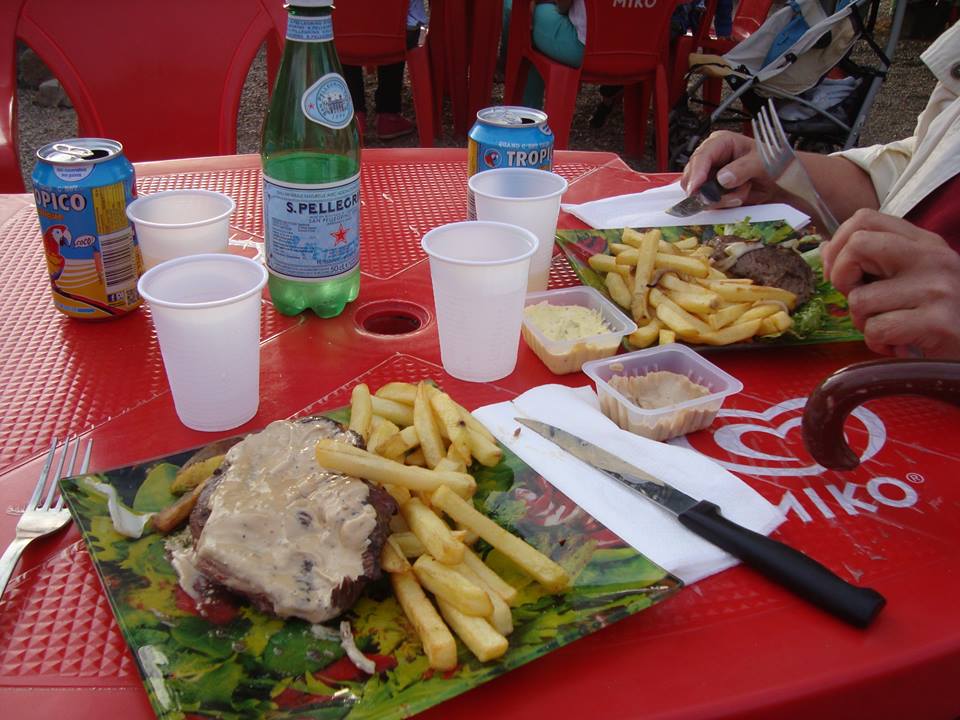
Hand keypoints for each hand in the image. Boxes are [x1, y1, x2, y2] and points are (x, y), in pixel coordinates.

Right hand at [680, 130, 778, 207]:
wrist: (780, 183)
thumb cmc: (773, 165)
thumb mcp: (762, 162)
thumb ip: (743, 168)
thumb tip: (722, 178)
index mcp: (721, 142)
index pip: (701, 156)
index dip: (696, 173)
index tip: (696, 188)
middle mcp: (711, 159)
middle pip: (692, 176)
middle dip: (709, 190)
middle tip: (729, 196)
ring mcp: (710, 176)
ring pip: (699, 193)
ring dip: (721, 199)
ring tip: (742, 193)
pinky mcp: (712, 192)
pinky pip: (707, 203)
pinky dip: (723, 204)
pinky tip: (738, 198)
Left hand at [822, 209, 959, 358]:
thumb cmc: (934, 314)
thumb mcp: (907, 277)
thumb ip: (871, 260)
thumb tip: (826, 247)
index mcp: (923, 242)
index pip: (864, 219)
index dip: (838, 247)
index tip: (841, 275)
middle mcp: (931, 257)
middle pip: (857, 245)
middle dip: (842, 278)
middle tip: (860, 301)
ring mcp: (936, 288)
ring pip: (859, 299)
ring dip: (862, 322)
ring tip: (889, 329)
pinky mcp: (937, 321)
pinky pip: (876, 329)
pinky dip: (878, 343)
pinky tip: (899, 345)